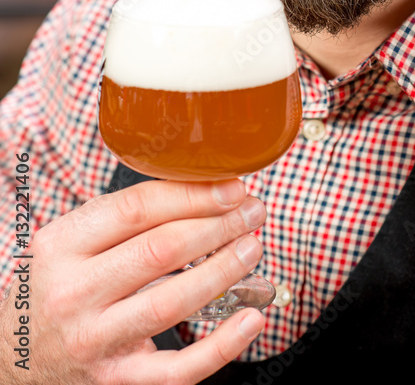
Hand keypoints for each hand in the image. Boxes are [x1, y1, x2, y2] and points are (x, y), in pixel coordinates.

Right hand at [0, 179, 266, 383]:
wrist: (12, 356)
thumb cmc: (57, 286)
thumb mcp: (72, 241)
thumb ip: (124, 217)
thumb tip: (204, 188)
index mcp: (62, 244)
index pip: (137, 208)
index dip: (193, 194)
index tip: (232, 187)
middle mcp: (73, 291)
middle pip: (161, 250)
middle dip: (218, 226)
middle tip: (252, 211)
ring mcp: (94, 340)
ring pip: (171, 302)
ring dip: (223, 271)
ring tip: (252, 248)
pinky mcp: (115, 381)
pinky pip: (176, 369)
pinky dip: (221, 346)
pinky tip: (251, 319)